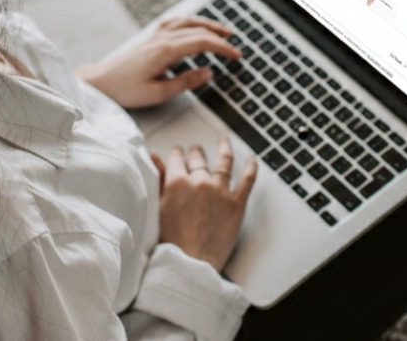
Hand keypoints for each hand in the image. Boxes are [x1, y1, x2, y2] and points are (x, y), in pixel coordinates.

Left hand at [76, 16, 240, 108]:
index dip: (223, 48)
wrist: (100, 82)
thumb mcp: (159, 93)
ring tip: (222, 31)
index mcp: (166, 51)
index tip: (236, 55)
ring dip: (207, 24)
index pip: (202, 42)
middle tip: (235, 46)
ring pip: (187, 22)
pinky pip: (174, 22)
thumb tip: (208, 72)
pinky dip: (189, 22)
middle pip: (198, 30)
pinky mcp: (150, 38)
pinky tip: (193, 25)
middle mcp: (161, 38)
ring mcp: (155, 35)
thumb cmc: (126, 90)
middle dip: (219, 36)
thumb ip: (186, 82)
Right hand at [151, 137, 257, 270]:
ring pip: (224, 162)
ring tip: (224, 142)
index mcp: (177, 182)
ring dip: (224, 149)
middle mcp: (200, 181)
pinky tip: (252, 159)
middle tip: (196, 150)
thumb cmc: (170, 241)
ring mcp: (220, 191)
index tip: (177, 153)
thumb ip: (157, 179)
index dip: (176, 154)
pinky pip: (247, 180)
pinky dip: (251, 167)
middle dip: (196, 152)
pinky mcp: (237, 204)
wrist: (190, 264)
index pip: (177, 158)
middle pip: (199, 159)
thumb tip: (154, 156)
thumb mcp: (156, 207)